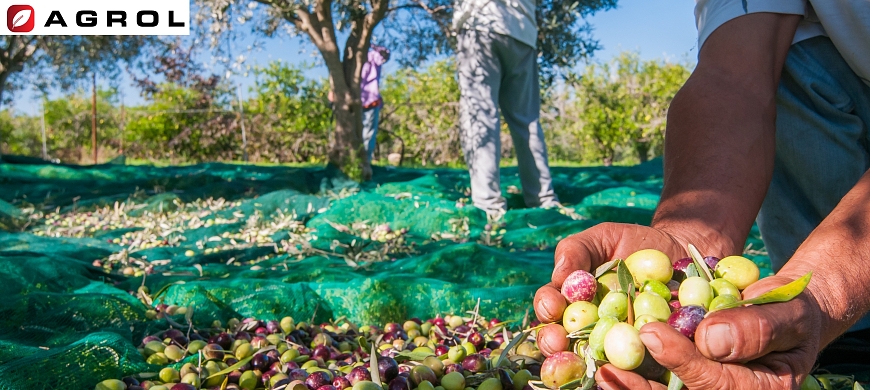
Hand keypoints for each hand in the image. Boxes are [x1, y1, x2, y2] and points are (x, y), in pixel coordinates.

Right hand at [534, 222, 725, 355]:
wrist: (680, 253)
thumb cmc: (634, 243)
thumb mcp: (603, 238)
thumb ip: (576, 250)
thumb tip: (559, 277)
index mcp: (571, 301)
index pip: (550, 307)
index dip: (546, 309)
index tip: (551, 306)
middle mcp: (587, 327)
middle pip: (562, 342)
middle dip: (554, 344)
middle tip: (557, 341)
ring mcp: (616, 345)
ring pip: (594, 360)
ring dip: (585, 362)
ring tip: (587, 358)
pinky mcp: (647, 356)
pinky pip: (636, 368)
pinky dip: (630, 372)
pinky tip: (629, 366)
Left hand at [594, 275, 823, 389]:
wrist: (782, 314)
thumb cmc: (790, 310)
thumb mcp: (788, 311)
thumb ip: (759, 325)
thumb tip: (710, 339)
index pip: (716, 383)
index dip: (683, 361)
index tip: (653, 333)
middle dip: (641, 388)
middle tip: (607, 368)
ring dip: (629, 388)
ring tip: (599, 371)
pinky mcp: (685, 384)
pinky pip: (657, 384)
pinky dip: (629, 379)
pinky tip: (603, 368)